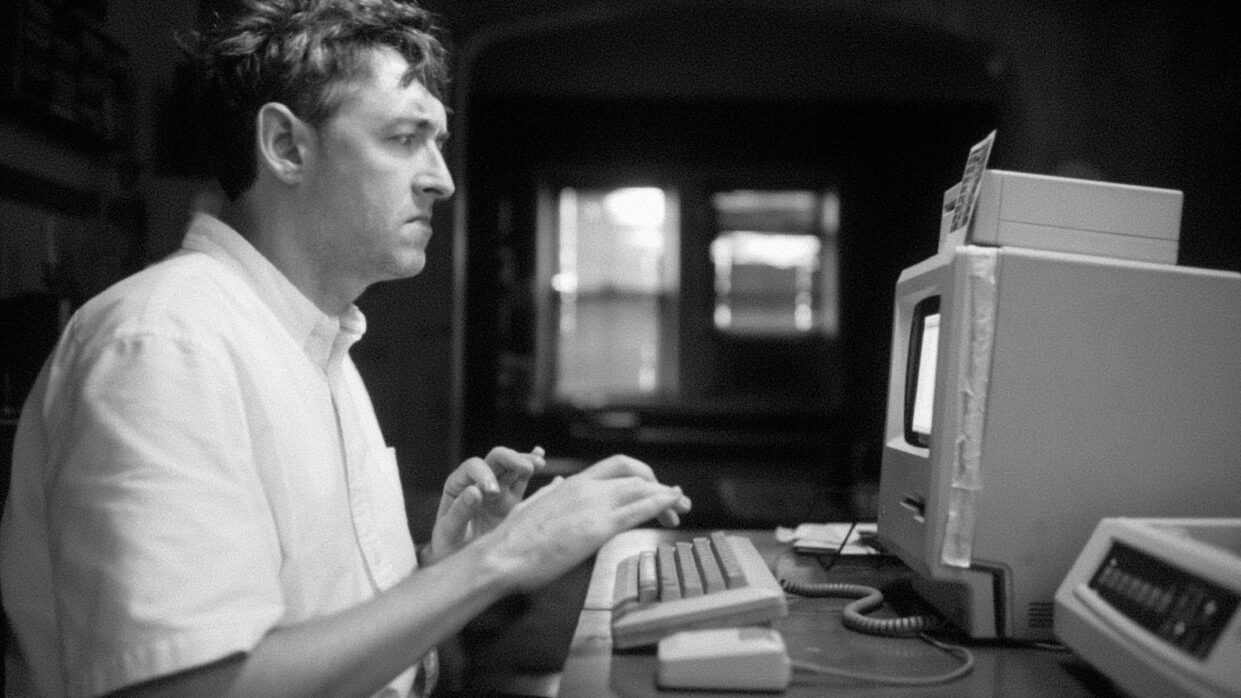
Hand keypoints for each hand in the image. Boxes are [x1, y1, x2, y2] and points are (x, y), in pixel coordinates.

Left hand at [428, 446, 545, 563]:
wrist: (461, 567)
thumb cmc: (449, 548)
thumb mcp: (449, 532)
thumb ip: (459, 511)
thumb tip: (475, 491)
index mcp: (459, 484)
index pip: (474, 467)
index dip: (485, 474)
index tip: (493, 492)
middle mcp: (478, 482)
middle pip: (497, 459)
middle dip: (512, 460)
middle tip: (527, 468)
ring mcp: (498, 491)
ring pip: (513, 468)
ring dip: (526, 461)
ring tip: (539, 463)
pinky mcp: (512, 503)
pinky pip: (522, 481)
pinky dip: (531, 467)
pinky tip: (540, 454)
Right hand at [481, 454, 692, 590]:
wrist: (501, 556)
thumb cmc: (513, 540)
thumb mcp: (533, 506)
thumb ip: (550, 495)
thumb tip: (557, 487)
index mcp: (573, 483)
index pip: (618, 466)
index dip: (642, 474)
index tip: (654, 488)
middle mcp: (586, 488)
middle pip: (636, 475)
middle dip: (660, 486)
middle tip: (677, 502)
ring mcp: (594, 506)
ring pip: (642, 489)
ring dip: (667, 498)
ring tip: (681, 510)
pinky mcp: (598, 528)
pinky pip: (639, 510)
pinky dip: (661, 503)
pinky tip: (673, 506)